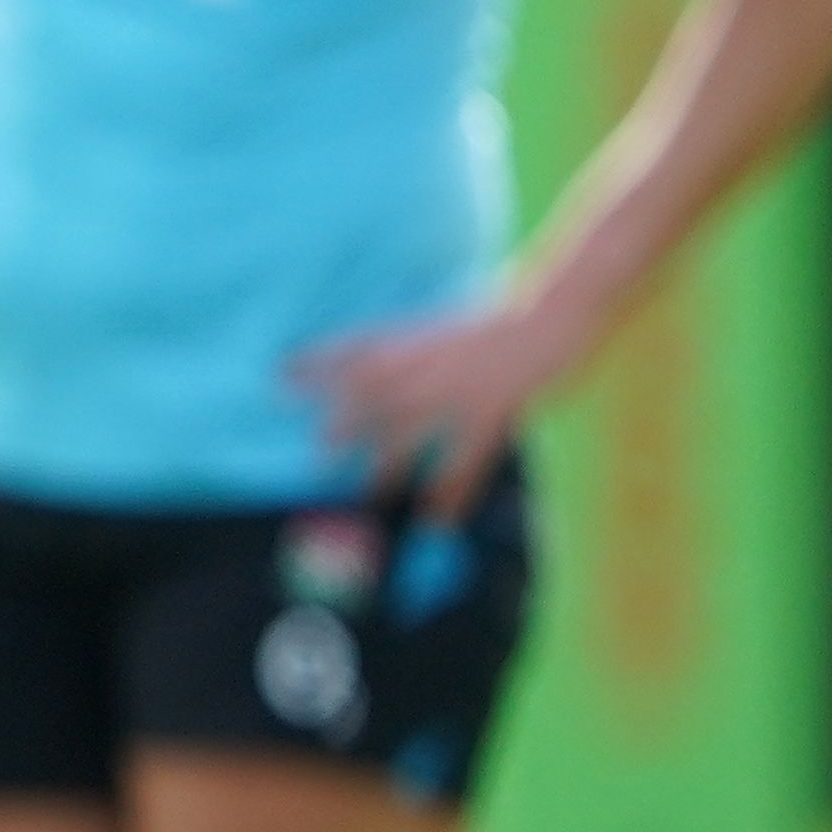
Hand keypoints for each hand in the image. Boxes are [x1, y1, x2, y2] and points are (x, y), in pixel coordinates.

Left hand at [294, 282, 591, 519]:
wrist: (551, 310)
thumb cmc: (501, 317)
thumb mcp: (444, 329)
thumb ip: (410, 351)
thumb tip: (374, 369)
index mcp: (413, 339)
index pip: (351, 351)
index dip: (314, 363)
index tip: (279, 376)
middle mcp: (425, 365)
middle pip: (370, 402)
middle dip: (343, 430)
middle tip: (319, 462)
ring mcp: (457, 392)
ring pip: (409, 438)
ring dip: (387, 470)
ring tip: (371, 496)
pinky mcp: (493, 414)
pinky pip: (465, 463)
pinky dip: (452, 495)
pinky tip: (439, 522)